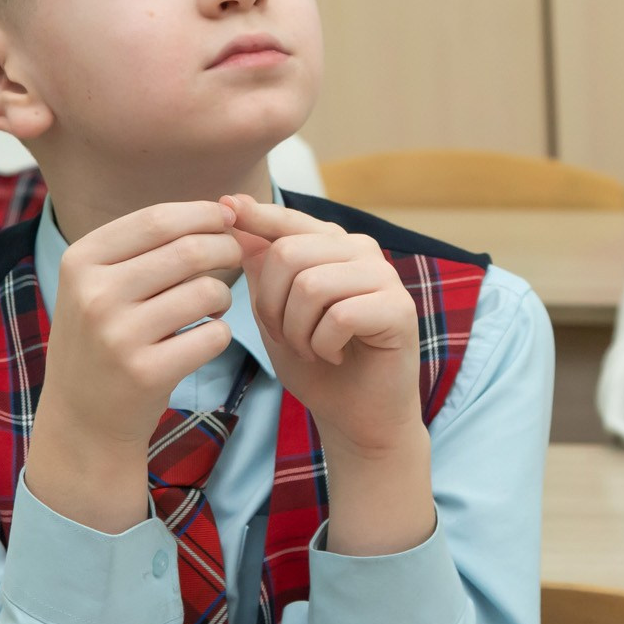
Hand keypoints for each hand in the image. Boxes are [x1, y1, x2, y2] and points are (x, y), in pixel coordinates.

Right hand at [28, 201, 243, 531]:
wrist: (83, 421)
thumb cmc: (104, 340)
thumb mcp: (100, 284)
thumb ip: (151, 245)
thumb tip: (228, 207)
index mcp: (80, 261)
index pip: (158, 219)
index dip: (205, 214)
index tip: (229, 219)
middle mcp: (94, 294)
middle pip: (190, 250)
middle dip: (227, 249)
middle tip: (236, 258)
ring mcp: (118, 335)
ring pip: (208, 292)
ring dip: (223, 296)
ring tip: (211, 306)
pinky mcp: (146, 373)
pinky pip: (214, 335)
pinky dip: (220, 334)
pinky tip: (201, 341)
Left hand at [229, 194, 431, 556]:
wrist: (356, 418)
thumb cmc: (316, 365)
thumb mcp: (275, 313)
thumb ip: (261, 268)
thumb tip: (232, 212)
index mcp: (333, 246)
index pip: (288, 220)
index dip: (255, 215)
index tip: (225, 206)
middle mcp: (362, 251)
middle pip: (289, 253)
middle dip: (271, 305)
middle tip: (288, 338)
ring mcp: (385, 277)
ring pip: (312, 285)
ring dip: (298, 331)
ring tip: (312, 349)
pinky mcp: (399, 309)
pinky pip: (339, 316)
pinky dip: (323, 346)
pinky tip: (335, 357)